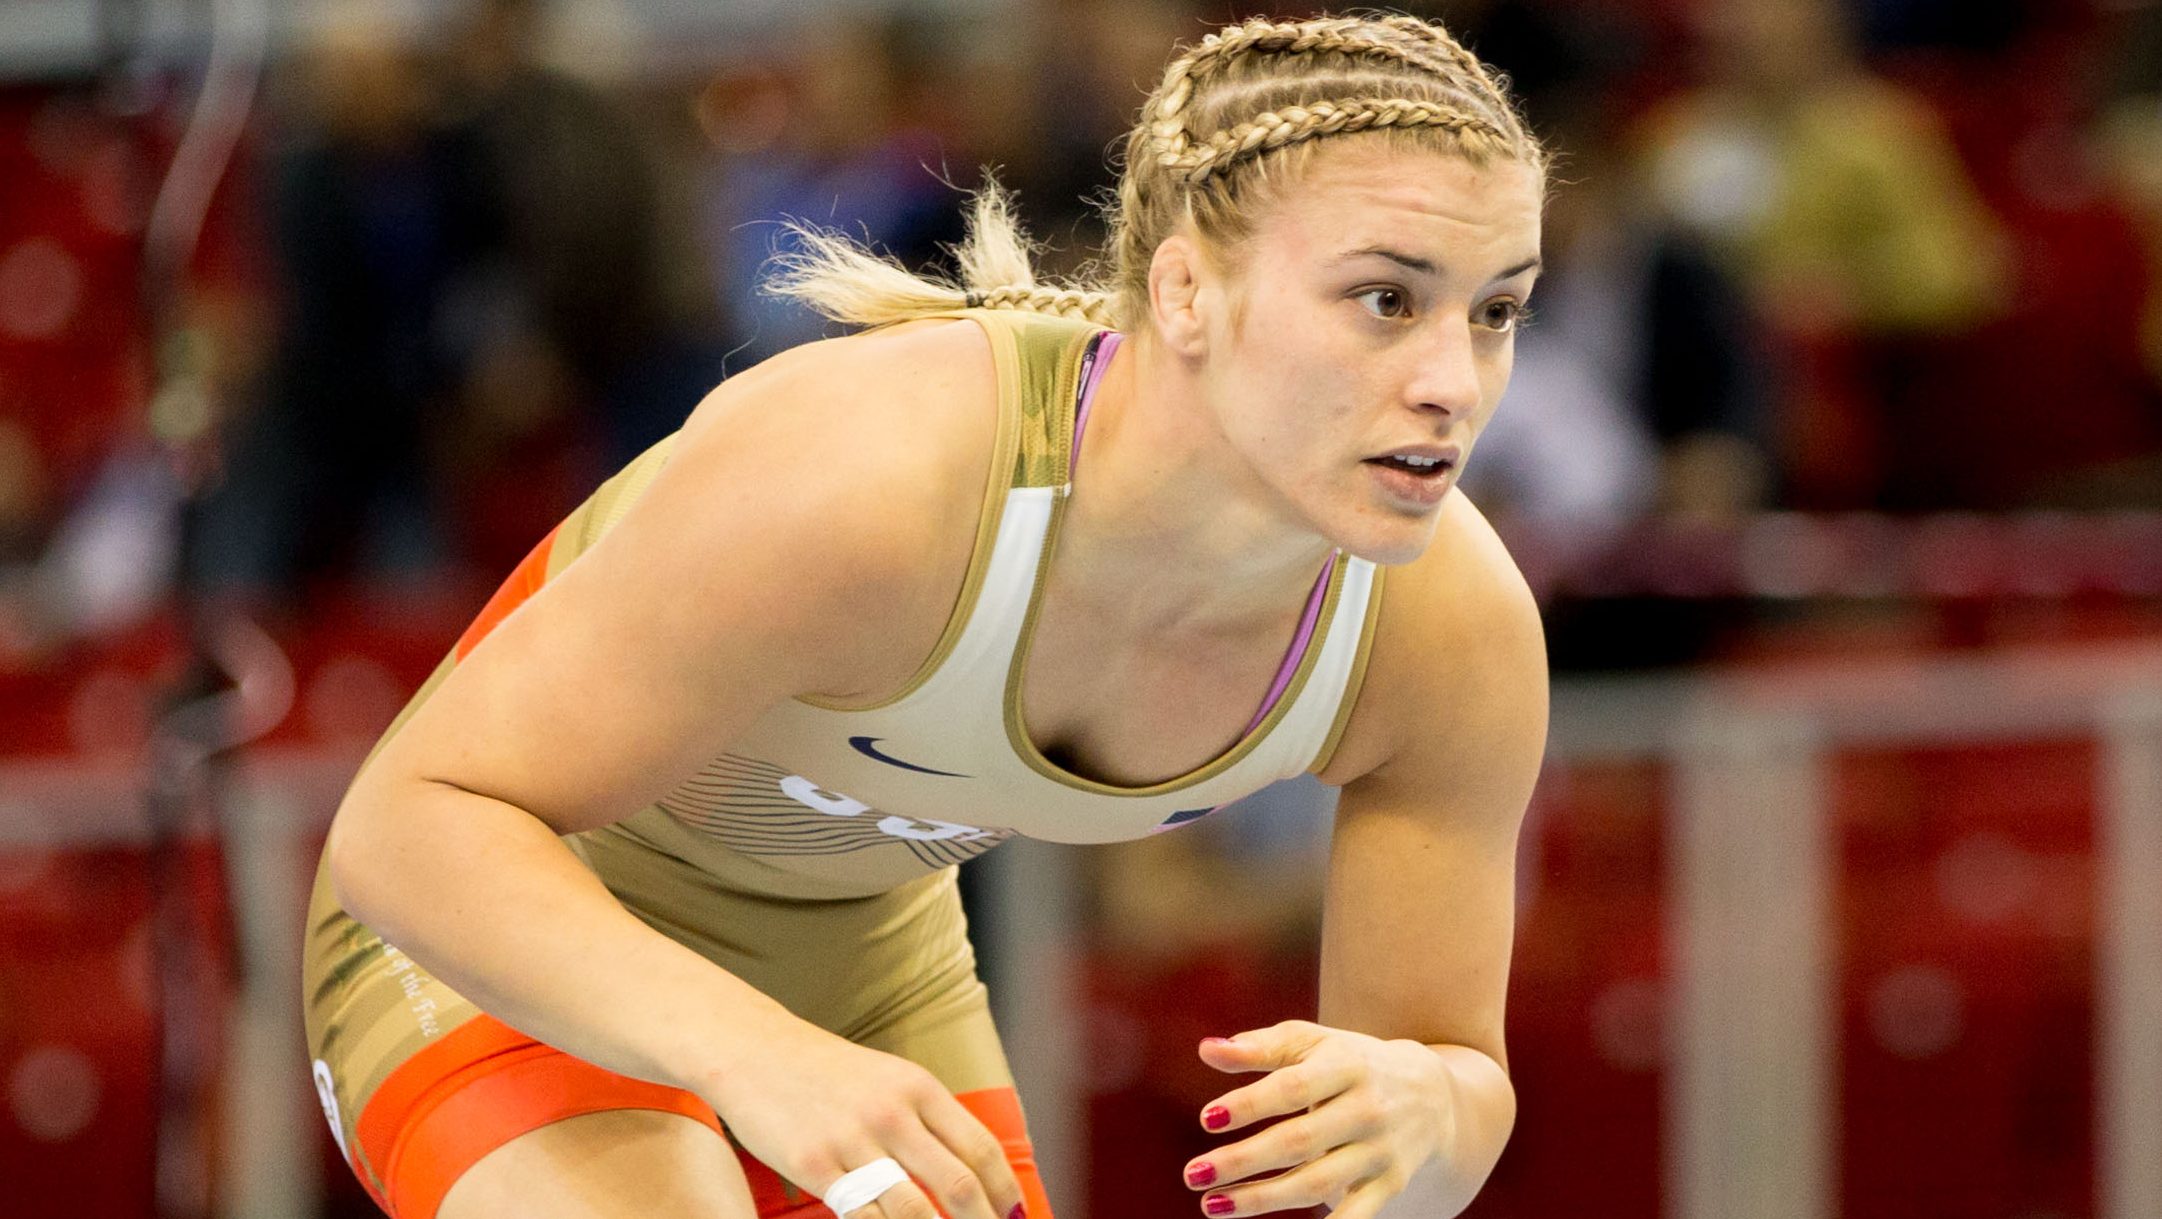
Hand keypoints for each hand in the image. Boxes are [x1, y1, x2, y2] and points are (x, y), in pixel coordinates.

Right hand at [699, 1016, 1025, 1218]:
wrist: (754, 1049)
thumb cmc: (827, 1073)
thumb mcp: (889, 1079)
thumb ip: (928, 1119)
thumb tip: (972, 1169)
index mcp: (918, 1088)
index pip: (981, 1148)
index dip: (1005, 1191)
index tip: (1016, 1216)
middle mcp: (893, 1113)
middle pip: (958, 1184)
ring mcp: (853, 1141)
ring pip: (914, 1211)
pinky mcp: (815, 1167)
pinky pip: (863, 1217)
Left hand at [1183, 1020, 1452, 1217]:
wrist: (1433, 1096)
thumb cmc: (1351, 1062)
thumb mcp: (1313, 1043)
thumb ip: (1260, 1047)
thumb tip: (1207, 1049)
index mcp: (1346, 1066)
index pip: (1292, 1088)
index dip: (1249, 1105)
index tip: (1207, 1119)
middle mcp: (1367, 1109)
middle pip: (1299, 1140)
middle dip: (1244, 1161)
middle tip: (1194, 1174)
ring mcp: (1380, 1151)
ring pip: (1317, 1182)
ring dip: (1262, 1199)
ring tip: (1213, 1205)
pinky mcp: (1389, 1185)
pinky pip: (1356, 1217)